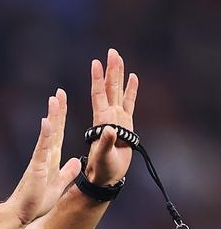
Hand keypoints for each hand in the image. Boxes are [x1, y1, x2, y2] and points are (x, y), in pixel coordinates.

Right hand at [8, 89, 80, 224]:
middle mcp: (45, 155)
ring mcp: (39, 160)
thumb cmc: (36, 202)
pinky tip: (47, 122)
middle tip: (59, 92)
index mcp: (51, 159)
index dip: (61, 118)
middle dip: (57, 110)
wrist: (22, 213)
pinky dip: (45, 135)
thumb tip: (77, 162)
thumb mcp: (59, 185)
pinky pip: (42, 148)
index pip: (59, 134)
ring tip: (54, 99)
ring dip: (52, 117)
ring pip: (48, 134)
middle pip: (53, 129)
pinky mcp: (36, 167)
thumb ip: (67, 172)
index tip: (63, 102)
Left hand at [86, 47, 138, 184]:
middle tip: (112, 51)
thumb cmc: (101, 170)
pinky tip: (133, 77)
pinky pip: (129, 103)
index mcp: (101, 121)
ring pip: (118, 92)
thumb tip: (110, 130)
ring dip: (119, 75)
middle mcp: (108, 116)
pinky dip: (131, 90)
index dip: (97, 79)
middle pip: (109, 88)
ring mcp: (117, 118)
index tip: (96, 62)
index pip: (98, 95)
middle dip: (110, 70)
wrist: (106, 178)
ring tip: (119, 57)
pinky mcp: (125, 124)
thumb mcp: (102, 158)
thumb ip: (106, 144)